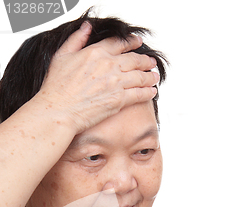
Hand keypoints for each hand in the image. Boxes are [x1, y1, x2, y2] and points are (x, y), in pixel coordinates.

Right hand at [35, 22, 158, 132]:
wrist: (59, 110)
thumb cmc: (56, 87)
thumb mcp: (61, 56)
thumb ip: (76, 40)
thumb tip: (87, 27)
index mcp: (95, 53)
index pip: (119, 43)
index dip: (131, 42)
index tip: (138, 42)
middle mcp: (108, 66)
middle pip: (134, 59)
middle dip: (145, 60)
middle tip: (151, 62)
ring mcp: (115, 83)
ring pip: (140, 76)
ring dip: (150, 76)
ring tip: (155, 76)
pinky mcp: (119, 100)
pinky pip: (139, 94)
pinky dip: (148, 92)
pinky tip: (152, 91)